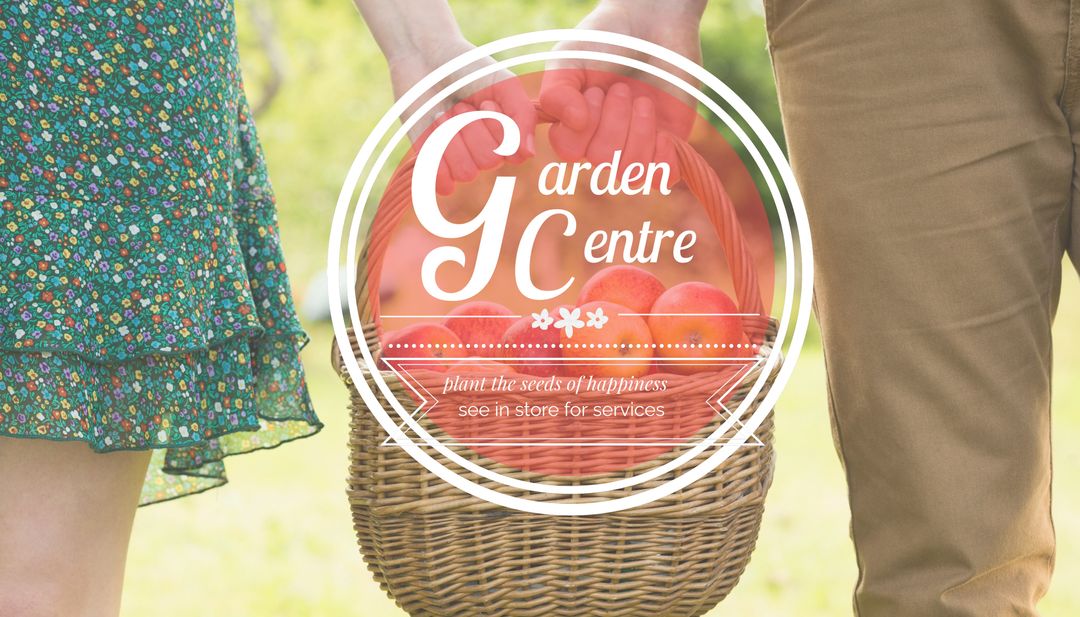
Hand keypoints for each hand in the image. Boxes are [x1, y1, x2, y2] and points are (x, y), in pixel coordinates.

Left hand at [389, 37, 536, 194]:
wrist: (422, 57)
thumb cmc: (467, 69)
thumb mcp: (504, 84)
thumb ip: (523, 115)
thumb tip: (529, 154)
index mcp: (507, 136)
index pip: (514, 154)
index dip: (499, 128)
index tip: (486, 102)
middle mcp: (485, 152)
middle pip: (489, 162)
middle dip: (472, 127)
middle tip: (460, 104)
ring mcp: (458, 160)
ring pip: (466, 172)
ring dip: (452, 136)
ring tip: (443, 113)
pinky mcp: (431, 164)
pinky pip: (441, 183)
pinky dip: (436, 161)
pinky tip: (432, 131)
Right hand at [539, 0, 705, 181]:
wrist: (652, 23)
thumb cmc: (605, 40)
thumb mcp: (569, 58)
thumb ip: (557, 92)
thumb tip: (575, 123)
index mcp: (575, 124)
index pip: (569, 151)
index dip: (581, 128)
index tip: (592, 92)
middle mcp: (603, 139)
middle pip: (601, 159)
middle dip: (612, 122)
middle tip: (620, 88)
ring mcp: (636, 144)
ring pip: (630, 169)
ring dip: (637, 132)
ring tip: (642, 101)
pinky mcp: (668, 143)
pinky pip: (662, 177)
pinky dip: (663, 159)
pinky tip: (664, 133)